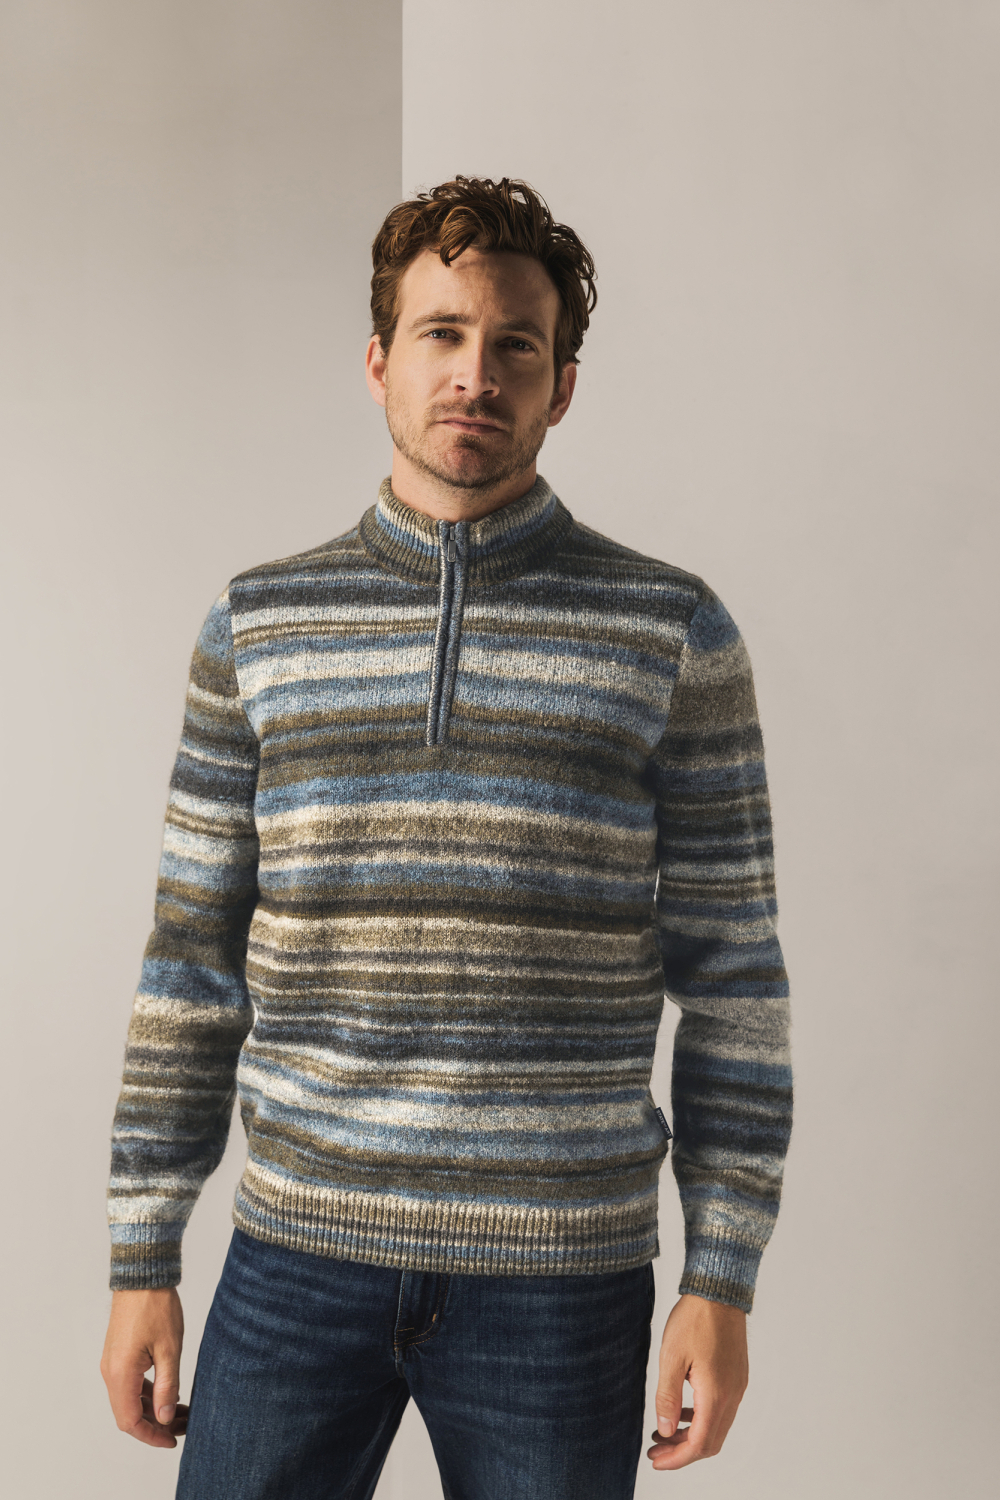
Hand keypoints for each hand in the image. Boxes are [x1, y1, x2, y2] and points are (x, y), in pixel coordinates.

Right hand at [100, 1287, 187, 1447]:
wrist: (142, 1275)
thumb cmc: (156, 1306)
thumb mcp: (169, 1348)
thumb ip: (167, 1386)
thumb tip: (165, 1418)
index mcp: (121, 1374)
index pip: (130, 1421)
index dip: (151, 1435)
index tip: (172, 1440)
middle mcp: (111, 1372)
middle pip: (129, 1413)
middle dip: (156, 1424)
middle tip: (184, 1425)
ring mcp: (112, 1363)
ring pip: (130, 1399)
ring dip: (153, 1409)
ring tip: (182, 1411)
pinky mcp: (118, 1355)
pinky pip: (130, 1384)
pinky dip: (148, 1394)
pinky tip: (169, 1393)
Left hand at [647, 1293, 748, 1469]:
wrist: (719, 1291)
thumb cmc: (694, 1319)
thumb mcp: (671, 1357)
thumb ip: (668, 1397)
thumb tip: (666, 1431)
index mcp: (716, 1394)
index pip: (699, 1444)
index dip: (677, 1458)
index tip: (655, 1460)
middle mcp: (732, 1396)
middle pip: (710, 1442)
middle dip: (682, 1452)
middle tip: (655, 1451)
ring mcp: (737, 1386)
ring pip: (717, 1427)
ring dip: (692, 1436)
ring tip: (663, 1432)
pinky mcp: (736, 1377)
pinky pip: (721, 1410)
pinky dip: (701, 1419)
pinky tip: (682, 1412)